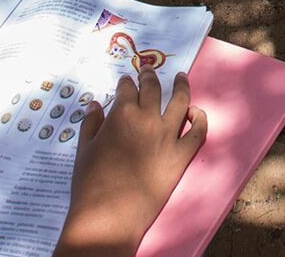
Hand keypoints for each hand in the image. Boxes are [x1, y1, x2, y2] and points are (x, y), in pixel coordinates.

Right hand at [58, 67, 206, 255]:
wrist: (110, 214)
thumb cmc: (91, 183)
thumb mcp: (84, 149)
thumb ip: (91, 123)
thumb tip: (96, 104)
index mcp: (122, 114)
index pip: (127, 88)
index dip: (126, 82)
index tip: (126, 81)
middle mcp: (147, 120)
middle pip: (153, 89)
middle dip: (150, 76)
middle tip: (149, 71)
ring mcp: (167, 137)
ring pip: (180, 102)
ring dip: (181, 86)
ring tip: (181, 77)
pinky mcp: (181, 157)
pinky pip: (198, 132)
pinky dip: (200, 119)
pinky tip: (196, 112)